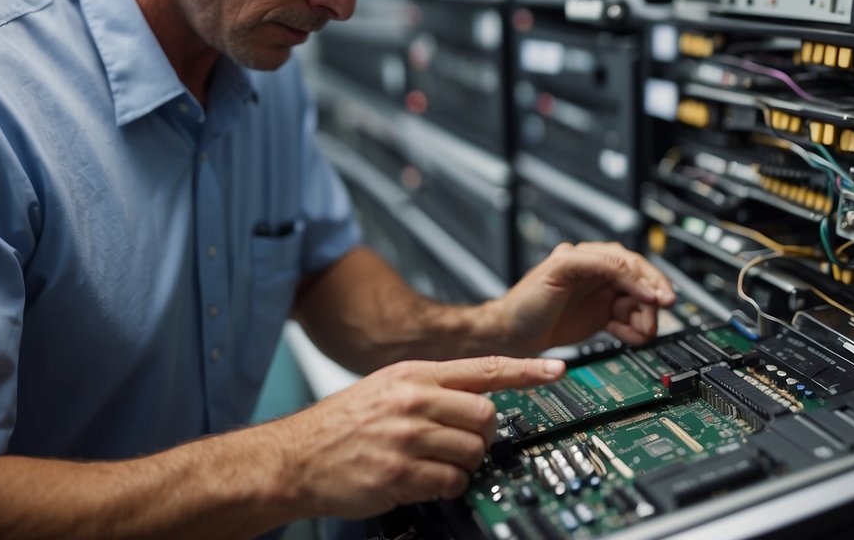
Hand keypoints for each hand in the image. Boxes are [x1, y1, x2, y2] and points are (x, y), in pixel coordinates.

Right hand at [274, 355, 564, 518]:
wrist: (296, 457)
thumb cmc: (343, 423)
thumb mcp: (388, 386)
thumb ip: (432, 386)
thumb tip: (480, 394)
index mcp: (415, 374)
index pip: (484, 367)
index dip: (527, 370)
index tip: (557, 369)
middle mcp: (414, 400)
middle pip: (487, 415)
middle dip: (483, 436)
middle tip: (463, 444)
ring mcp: (407, 437)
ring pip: (473, 451)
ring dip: (464, 464)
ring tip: (435, 464)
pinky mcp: (399, 473)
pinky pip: (450, 482)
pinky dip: (446, 486)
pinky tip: (424, 481)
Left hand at [494, 241, 676, 353]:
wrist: (511, 335)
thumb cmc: (525, 301)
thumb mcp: (558, 269)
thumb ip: (594, 262)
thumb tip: (628, 272)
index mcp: (589, 257)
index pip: (628, 263)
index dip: (645, 279)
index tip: (657, 298)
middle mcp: (598, 275)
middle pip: (640, 282)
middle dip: (652, 299)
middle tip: (659, 315)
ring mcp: (601, 296)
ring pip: (638, 303)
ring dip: (644, 318)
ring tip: (639, 333)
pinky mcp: (602, 317)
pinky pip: (629, 321)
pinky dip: (634, 330)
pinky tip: (626, 336)